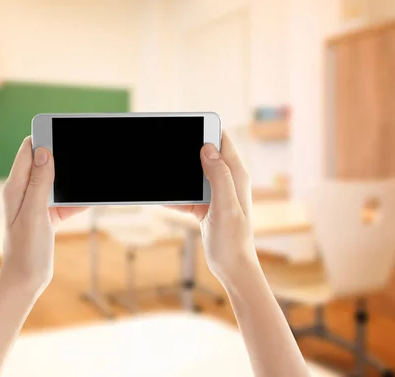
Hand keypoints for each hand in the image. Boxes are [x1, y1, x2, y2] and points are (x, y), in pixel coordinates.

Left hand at [1, 137, 86, 293]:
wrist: (26, 280)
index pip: (29, 150)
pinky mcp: (48, 215)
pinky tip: (93, 197)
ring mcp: (37, 203)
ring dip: (72, 178)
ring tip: (90, 172)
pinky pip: (65, 200)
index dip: (45, 138)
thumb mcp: (34, 214)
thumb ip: (40, 183)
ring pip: (58, 181)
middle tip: (83, 150)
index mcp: (16, 187)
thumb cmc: (25, 250)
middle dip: (63, 155)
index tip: (63, 130)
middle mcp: (25, 192)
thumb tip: (45, 152)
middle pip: (46, 163)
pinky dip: (78, 199)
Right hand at [168, 131, 254, 281]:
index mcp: (236, 175)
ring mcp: (215, 193)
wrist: (232, 268)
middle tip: (165, 148)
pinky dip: (173, 195)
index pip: (222, 140)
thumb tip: (207, 148)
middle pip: (203, 154)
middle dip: (185, 150)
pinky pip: (185, 193)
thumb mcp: (226, 207)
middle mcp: (226, 180)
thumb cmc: (234, 240)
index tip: (187, 126)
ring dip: (177, 173)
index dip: (206, 130)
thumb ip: (219, 177)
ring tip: (159, 172)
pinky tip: (159, 197)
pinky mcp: (204, 205)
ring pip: (192, 173)